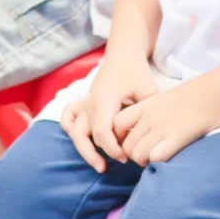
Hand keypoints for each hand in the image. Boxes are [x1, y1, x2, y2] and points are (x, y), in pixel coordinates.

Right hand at [61, 54, 156, 171]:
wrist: (123, 52)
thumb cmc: (136, 70)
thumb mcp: (148, 90)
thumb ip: (147, 114)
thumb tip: (151, 138)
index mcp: (104, 101)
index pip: (102, 132)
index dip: (112, 149)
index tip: (126, 157)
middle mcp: (90, 103)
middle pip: (87, 136)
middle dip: (100, 154)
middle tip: (115, 166)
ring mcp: (84, 103)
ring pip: (75, 132)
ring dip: (84, 149)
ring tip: (99, 164)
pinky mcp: (83, 102)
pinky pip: (68, 118)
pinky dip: (71, 130)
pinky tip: (84, 141)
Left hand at [111, 79, 219, 166]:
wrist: (215, 92)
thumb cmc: (194, 96)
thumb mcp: (165, 98)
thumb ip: (150, 112)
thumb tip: (142, 130)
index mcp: (146, 105)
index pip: (116, 124)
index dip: (120, 137)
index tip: (132, 141)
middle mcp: (150, 117)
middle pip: (126, 145)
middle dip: (134, 155)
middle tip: (147, 155)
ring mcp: (162, 127)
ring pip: (137, 154)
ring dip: (145, 162)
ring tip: (156, 159)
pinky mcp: (177, 137)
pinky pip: (156, 157)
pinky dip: (158, 163)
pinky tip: (167, 158)